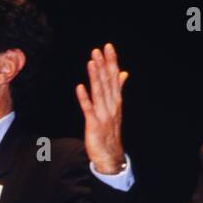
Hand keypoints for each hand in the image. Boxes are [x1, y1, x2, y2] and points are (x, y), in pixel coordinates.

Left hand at [75, 43, 128, 174]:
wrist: (110, 155)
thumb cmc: (110, 131)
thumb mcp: (115, 108)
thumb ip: (118, 89)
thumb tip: (123, 73)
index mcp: (116, 100)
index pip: (114, 77)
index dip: (111, 62)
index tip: (108, 47)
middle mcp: (111, 106)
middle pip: (107, 82)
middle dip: (103, 65)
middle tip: (98, 50)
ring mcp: (103, 115)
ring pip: (99, 92)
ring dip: (95, 77)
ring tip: (91, 62)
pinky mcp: (94, 125)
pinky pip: (88, 110)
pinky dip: (84, 98)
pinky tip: (80, 87)